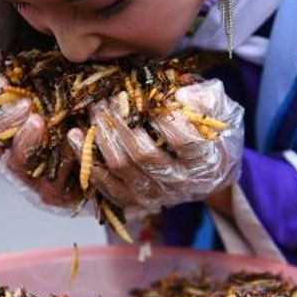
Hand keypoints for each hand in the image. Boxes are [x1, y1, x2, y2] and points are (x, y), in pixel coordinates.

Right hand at [0, 65, 82, 211]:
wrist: (91, 182)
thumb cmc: (69, 140)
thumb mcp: (55, 113)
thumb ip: (41, 92)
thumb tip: (26, 63)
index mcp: (5, 136)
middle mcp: (9, 157)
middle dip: (5, 120)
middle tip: (26, 104)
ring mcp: (26, 180)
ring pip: (15, 161)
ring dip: (26, 140)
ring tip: (39, 122)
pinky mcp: (48, 195)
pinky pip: (52, 176)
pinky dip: (64, 156)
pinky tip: (74, 139)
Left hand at [67, 79, 243, 214]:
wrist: (211, 171)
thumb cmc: (212, 132)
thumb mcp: (222, 110)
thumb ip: (207, 98)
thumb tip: (182, 95)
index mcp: (205, 161)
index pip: (185, 142)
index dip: (166, 119)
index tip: (151, 96)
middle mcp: (180, 183)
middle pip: (145, 156)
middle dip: (122, 124)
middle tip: (107, 99)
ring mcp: (156, 195)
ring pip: (122, 170)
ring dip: (102, 139)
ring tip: (93, 112)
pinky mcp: (135, 201)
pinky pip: (106, 186)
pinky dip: (87, 162)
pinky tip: (74, 137)